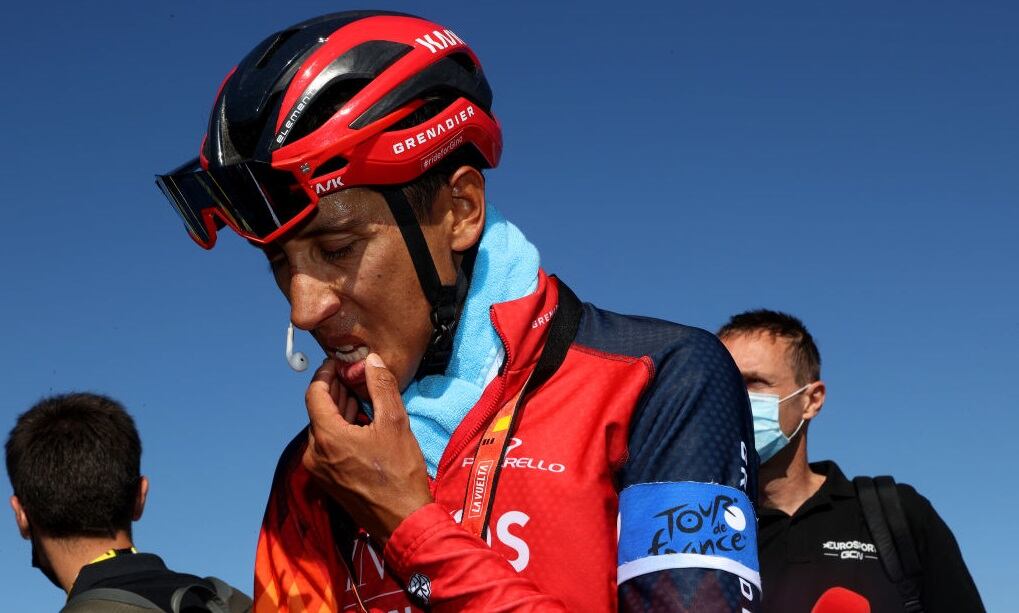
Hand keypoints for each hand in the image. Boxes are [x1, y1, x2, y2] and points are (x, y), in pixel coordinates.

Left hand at [302, 353, 432, 547]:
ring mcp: (319, 469)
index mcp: (327, 437)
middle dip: (335, 390)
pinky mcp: (328, 480)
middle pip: (318, 411)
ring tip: (362, 397)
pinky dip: (341, 430)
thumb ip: (381, 387)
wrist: (402, 521)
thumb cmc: (399, 474)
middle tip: (355, 376)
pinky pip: (328, 446)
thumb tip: (372, 361)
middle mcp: (315, 453)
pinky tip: (361, 424)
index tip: (339, 363)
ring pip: (323, 428)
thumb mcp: (395, 423)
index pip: (314, 393)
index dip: (325, 373)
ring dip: (340, 410)